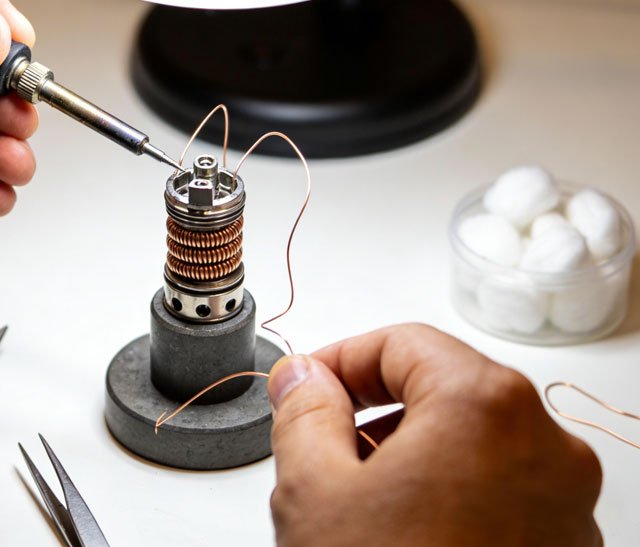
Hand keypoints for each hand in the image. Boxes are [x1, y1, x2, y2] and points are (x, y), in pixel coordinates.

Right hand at [265, 324, 601, 546]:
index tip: (305, 388)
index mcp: (486, 408)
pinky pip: (503, 496)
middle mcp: (546, 447)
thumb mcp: (313, 490)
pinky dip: (451, 500)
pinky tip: (401, 539)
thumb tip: (304, 379)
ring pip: (476, 446)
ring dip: (411, 458)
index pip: (403, 342)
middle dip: (375, 413)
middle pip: (445, 391)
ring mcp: (566, 506)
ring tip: (358, 509)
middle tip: (321, 450)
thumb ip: (303, 412)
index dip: (340, 359)